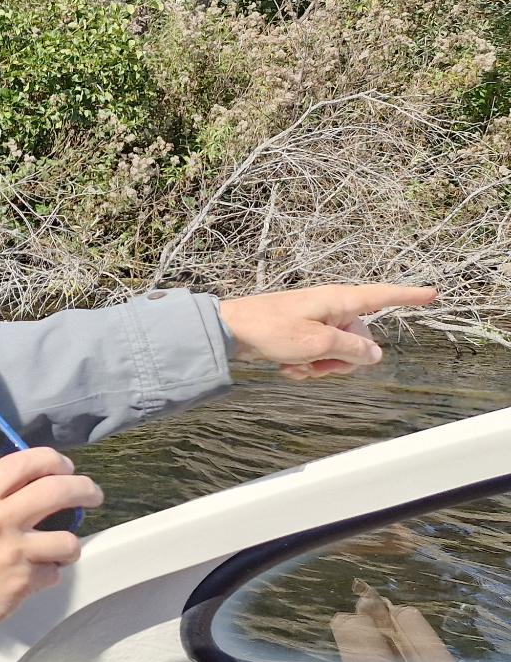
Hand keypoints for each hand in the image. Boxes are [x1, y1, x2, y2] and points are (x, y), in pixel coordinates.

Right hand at [0, 448, 102, 629]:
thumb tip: (11, 497)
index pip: (23, 462)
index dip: (52, 460)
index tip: (63, 466)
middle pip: (58, 490)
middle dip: (84, 489)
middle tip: (91, 494)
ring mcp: (14, 550)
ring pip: (69, 539)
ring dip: (69, 545)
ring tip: (60, 550)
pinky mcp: (25, 580)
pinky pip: (54, 574)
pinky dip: (48, 576)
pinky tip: (33, 578)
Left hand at [218, 283, 437, 379]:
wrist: (228, 331)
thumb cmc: (271, 329)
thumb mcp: (318, 343)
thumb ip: (352, 349)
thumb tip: (375, 355)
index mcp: (340, 301)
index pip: (383, 296)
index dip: (409, 296)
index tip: (433, 293)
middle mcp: (331, 308)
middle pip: (360, 341)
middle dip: (342, 360)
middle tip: (315, 363)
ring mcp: (315, 322)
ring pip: (337, 354)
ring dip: (319, 367)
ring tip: (294, 365)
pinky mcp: (300, 335)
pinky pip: (316, 357)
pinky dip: (304, 366)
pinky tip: (284, 367)